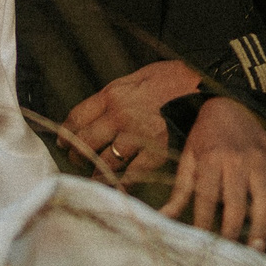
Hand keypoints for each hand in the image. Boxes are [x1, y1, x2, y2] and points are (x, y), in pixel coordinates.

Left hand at [60, 59, 200, 180]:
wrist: (202, 84)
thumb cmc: (172, 78)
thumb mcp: (135, 79)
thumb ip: (115, 97)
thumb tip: (98, 113)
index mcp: (112, 94)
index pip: (77, 117)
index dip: (66, 133)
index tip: (64, 142)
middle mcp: (119, 114)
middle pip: (85, 141)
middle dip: (78, 155)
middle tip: (78, 161)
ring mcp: (136, 134)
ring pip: (105, 160)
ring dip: (98, 171)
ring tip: (96, 175)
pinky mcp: (155, 150)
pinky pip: (131, 173)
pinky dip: (122, 183)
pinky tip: (118, 187)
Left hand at [162, 98, 265, 249]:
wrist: (228, 104)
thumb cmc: (205, 139)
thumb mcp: (188, 159)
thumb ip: (180, 191)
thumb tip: (163, 219)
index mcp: (210, 158)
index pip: (207, 197)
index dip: (204, 222)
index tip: (202, 243)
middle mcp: (236, 157)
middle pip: (236, 200)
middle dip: (233, 229)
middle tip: (232, 252)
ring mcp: (259, 155)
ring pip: (264, 194)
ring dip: (261, 222)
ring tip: (257, 246)